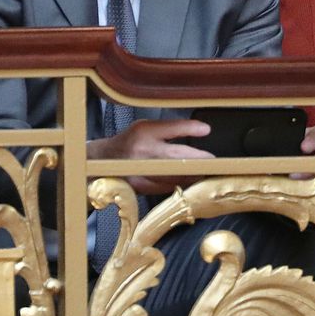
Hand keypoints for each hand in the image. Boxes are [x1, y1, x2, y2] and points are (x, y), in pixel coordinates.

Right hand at [87, 117, 213, 194]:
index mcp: (142, 132)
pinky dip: (181, 184)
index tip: (206, 130)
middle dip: (198, 160)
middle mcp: (140, 152)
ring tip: (208, 172)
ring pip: (173, 176)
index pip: (169, 128)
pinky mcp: (140, 188)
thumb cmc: (129, 142)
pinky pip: (166, 187)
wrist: (100, 162)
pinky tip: (192, 182)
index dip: (189, 128)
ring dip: (193, 175)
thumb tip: (202, 131)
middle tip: (214, 161)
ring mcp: (140, 172)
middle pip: (176, 157)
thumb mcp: (145, 128)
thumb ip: (170, 130)